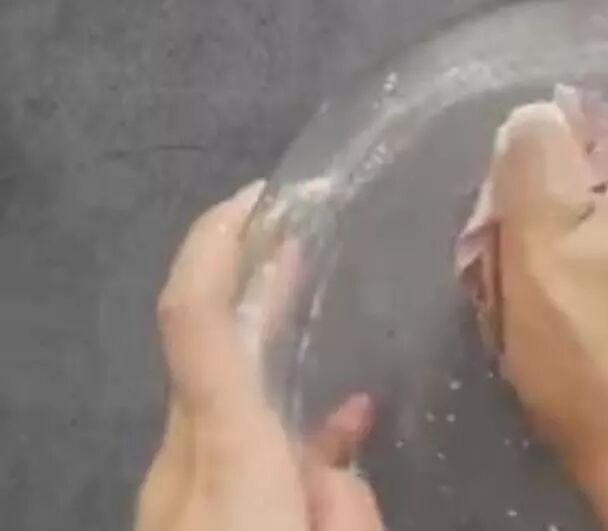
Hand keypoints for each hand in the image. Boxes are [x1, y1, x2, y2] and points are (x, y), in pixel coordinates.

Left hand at [135, 182, 384, 530]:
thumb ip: (347, 497)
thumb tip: (341, 448)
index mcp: (229, 452)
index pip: (196, 321)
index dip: (213, 245)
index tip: (255, 197)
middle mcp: (185, 458)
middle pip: (205, 344)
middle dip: (241, 274)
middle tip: (289, 222)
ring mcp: (171, 487)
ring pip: (214, 393)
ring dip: (254, 339)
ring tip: (300, 296)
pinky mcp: (176, 514)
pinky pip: (217, 440)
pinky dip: (259, 408)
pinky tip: (318, 421)